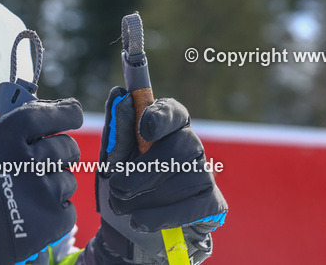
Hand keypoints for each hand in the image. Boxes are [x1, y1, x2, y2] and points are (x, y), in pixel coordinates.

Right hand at [0, 98, 82, 264]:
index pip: (49, 115)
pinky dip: (55, 210)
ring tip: (28, 193)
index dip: (66, 113)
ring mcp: (44, 193)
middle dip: (59, 151)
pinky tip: (32, 211)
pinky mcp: (52, 221)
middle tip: (40, 162)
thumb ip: (12, 127)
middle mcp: (28, 162)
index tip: (72, 113)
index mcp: (7, 138)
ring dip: (54, 183)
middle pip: (67, 146)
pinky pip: (69, 208)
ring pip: (69, 178)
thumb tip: (48, 112)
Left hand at [86, 87, 225, 264]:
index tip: (145, 130)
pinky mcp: (212, 202)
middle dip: (146, 168)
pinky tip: (139, 221)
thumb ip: (117, 130)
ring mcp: (204, 173)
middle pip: (181, 145)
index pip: (174, 112)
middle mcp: (190, 145)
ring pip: (185, 177)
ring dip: (147, 195)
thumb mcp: (114, 159)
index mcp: (167, 128)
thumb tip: (118, 95)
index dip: (162, 117)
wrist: (132, 230)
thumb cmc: (125, 184)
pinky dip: (163, 215)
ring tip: (120, 206)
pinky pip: (193, 205)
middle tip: (117, 185)